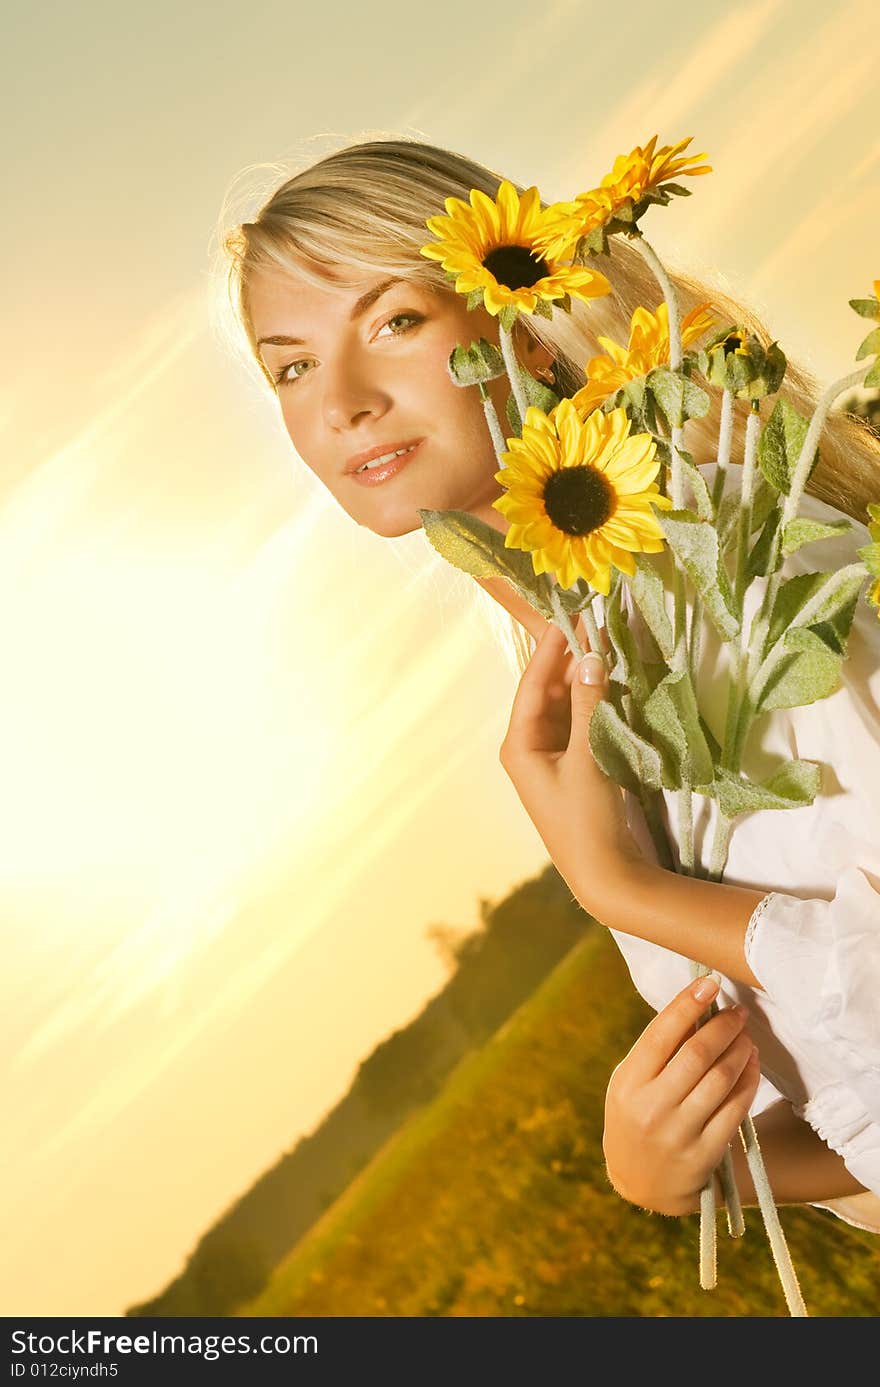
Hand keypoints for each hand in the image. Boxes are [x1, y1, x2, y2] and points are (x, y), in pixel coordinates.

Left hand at [498, 620, 645, 908]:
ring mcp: (550, 756)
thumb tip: (591, 656)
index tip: (570, 615)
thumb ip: (589, 706)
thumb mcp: (588, 759)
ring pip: (564, 704)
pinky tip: (610, 681)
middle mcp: (528, 746)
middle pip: (547, 690)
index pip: (533, 682)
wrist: (604, 873)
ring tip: (605, 643)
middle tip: (594, 623)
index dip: (552, 647)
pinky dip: (592, 702)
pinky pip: (578, 722)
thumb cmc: (586, 819)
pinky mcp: (572, 765)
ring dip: (583, 678)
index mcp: (519, 744)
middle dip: (569, 658)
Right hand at [603, 975, 761, 1215]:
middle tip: (738, 1012)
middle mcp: (651, 1108)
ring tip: (746, 1036)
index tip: (709, 982)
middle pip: (697, 1054)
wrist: (641, 1183)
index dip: (687, 1004)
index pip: (661, 1034)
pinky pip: (736, 1109)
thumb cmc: (636, 1118)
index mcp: (628, 1083)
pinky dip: (749, 1080)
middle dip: (723, 1026)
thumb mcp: (629, 1084)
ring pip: (721, 1079)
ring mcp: (679, 1133)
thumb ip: (657, 1051)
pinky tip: (752, 1063)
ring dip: (740, 1050)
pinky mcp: (705, 1154)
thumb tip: (695, 1006)